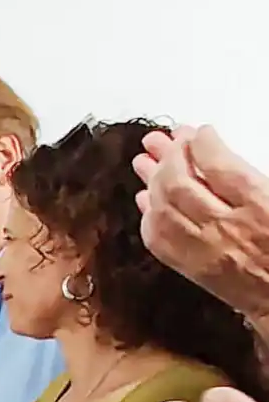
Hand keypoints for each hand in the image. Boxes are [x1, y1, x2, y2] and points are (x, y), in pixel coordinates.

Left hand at [133, 125, 268, 323]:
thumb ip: (251, 177)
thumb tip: (217, 157)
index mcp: (260, 206)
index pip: (220, 166)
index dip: (202, 144)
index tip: (199, 133)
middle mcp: (228, 229)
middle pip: (182, 185)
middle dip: (169, 157)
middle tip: (163, 141)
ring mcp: (205, 251)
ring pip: (164, 209)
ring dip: (152, 181)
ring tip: (145, 162)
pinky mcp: (192, 269)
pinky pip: (158, 239)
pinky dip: (149, 216)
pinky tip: (147, 200)